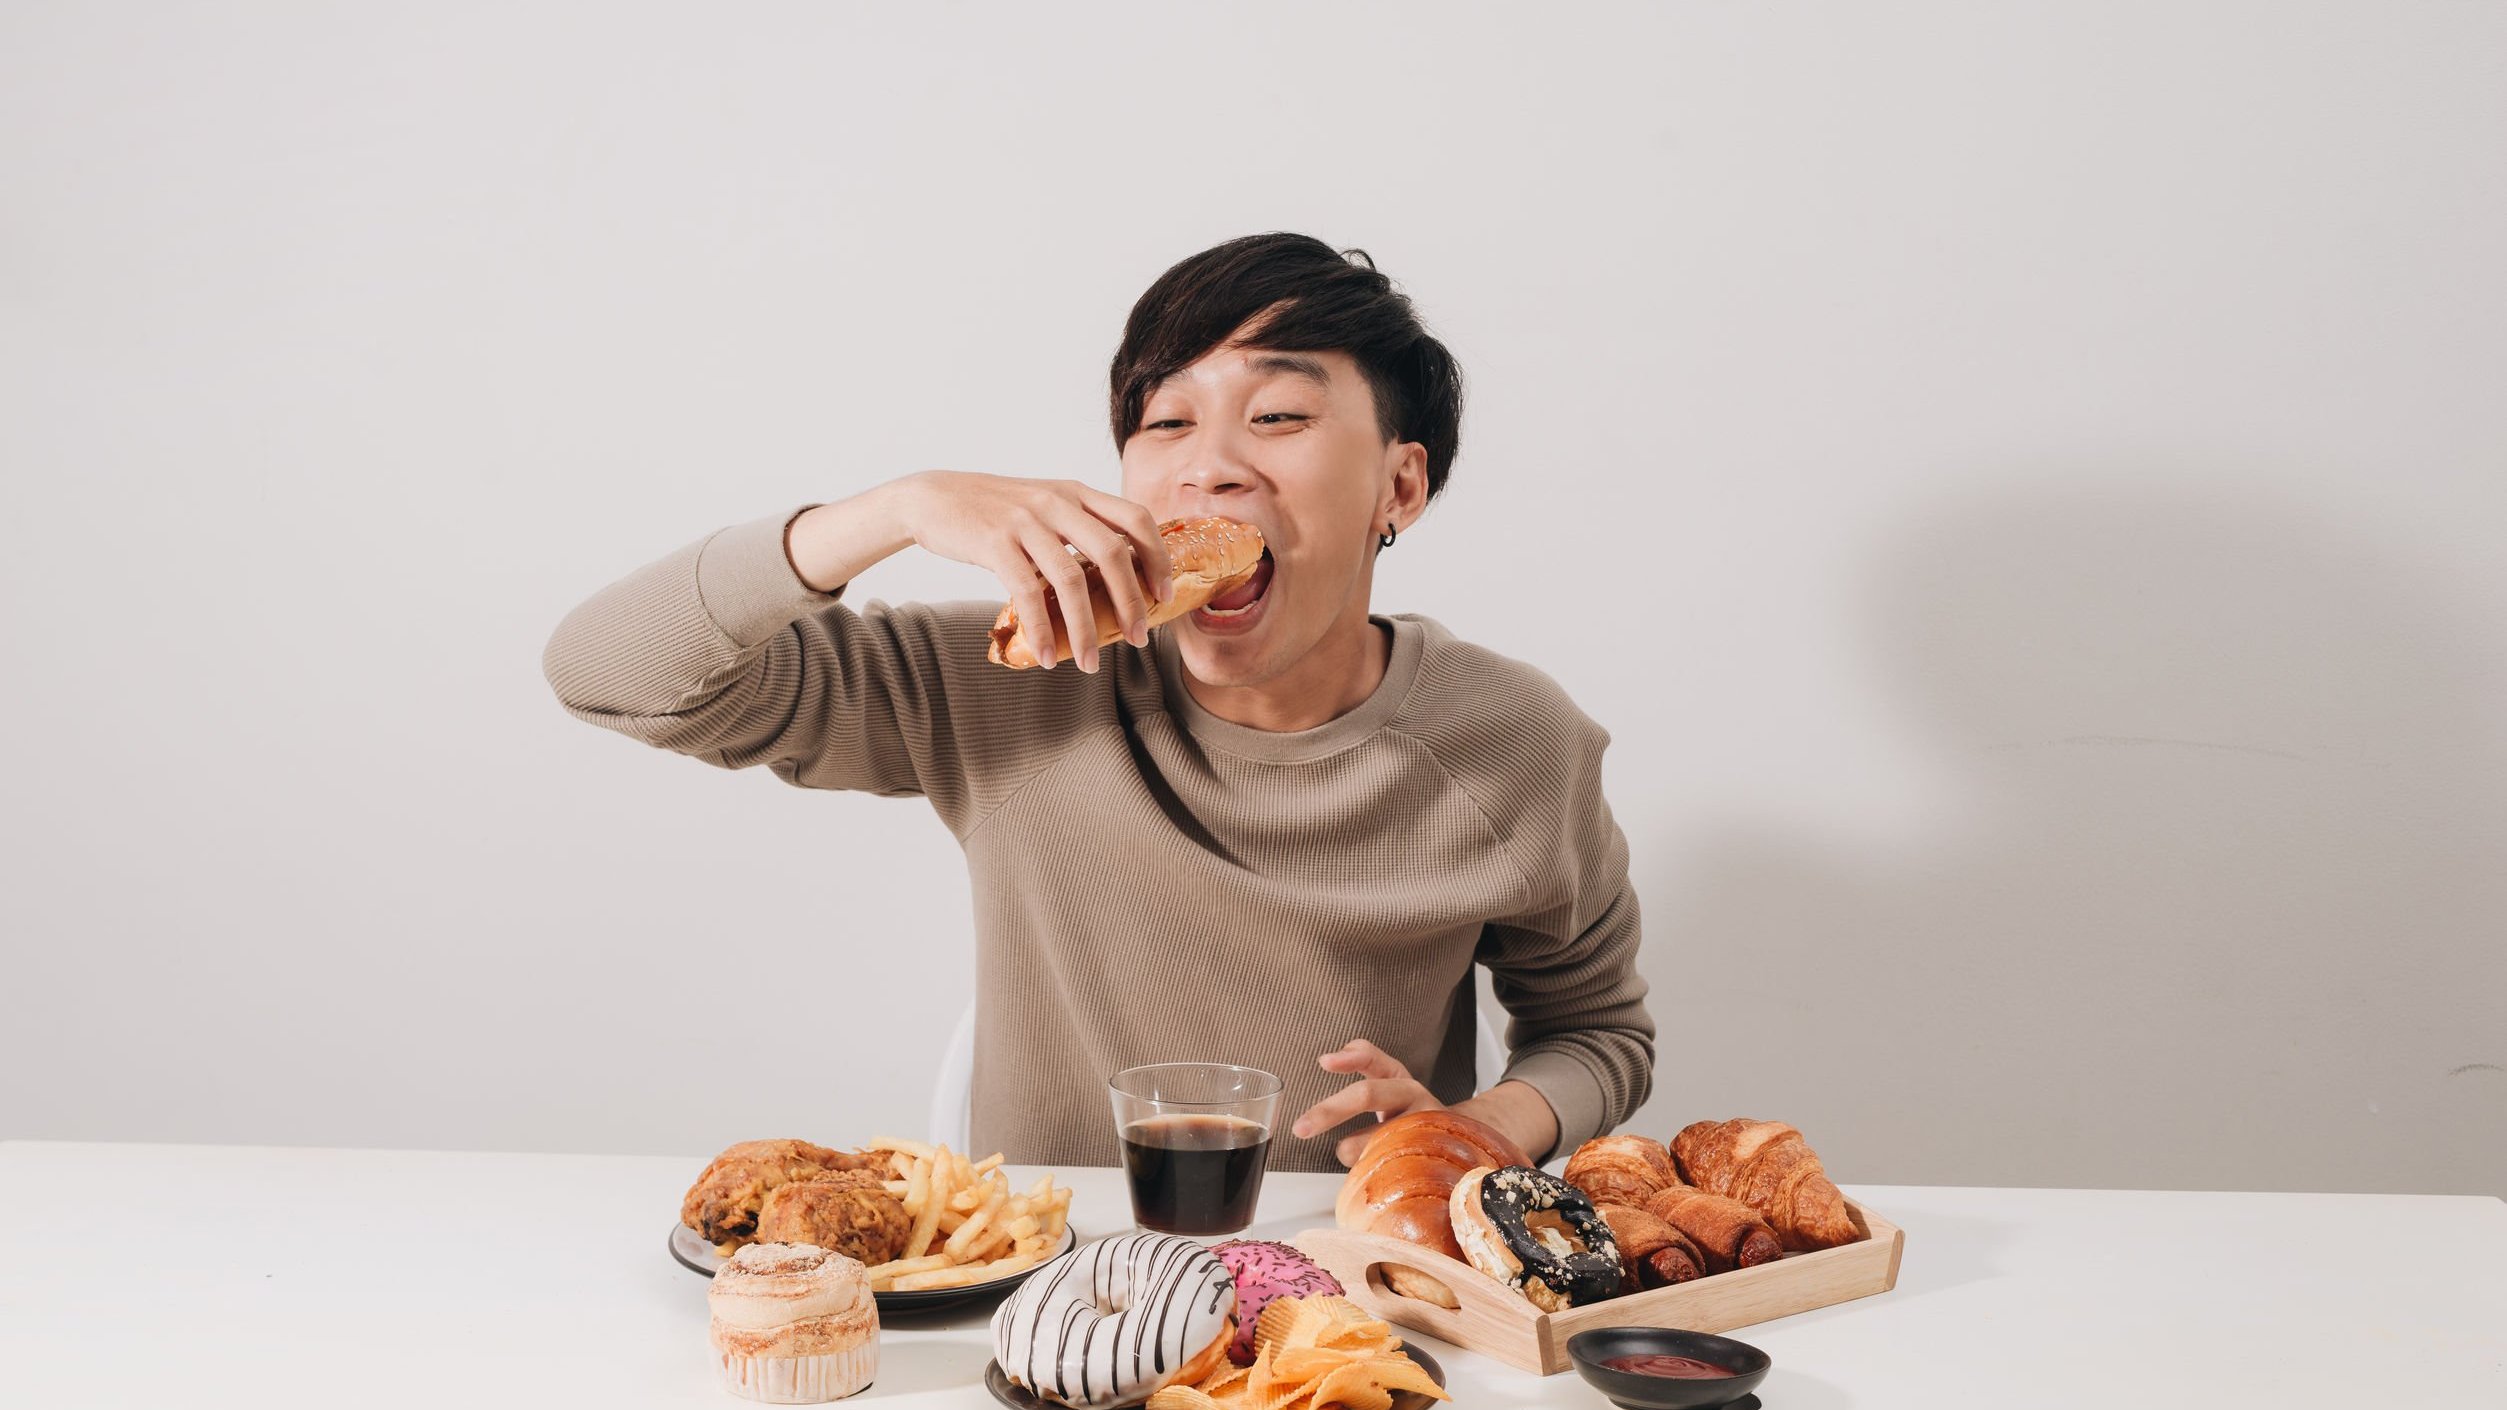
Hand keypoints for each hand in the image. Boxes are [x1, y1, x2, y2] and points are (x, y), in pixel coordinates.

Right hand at [894, 471, 1174, 672]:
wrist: (932, 498)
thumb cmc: (994, 510)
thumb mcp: (1044, 504)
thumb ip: (1078, 526)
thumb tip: (1117, 572)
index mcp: (1076, 493)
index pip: (1135, 519)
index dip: (1157, 557)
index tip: (1164, 593)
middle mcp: (1057, 502)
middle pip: (1113, 552)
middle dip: (1132, 601)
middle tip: (1139, 637)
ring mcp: (1026, 521)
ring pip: (1072, 579)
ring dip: (1085, 628)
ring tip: (1090, 663)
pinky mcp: (994, 543)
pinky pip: (1027, 592)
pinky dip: (1042, 629)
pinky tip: (1046, 656)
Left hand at [1290, 1039, 1444, 1166]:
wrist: (1459, 1139)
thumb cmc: (1408, 1115)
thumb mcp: (1387, 1089)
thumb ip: (1359, 1074)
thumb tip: (1325, 1066)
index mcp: (1398, 1077)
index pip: (1372, 1058)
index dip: (1349, 1058)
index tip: (1324, 1062)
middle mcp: (1413, 1094)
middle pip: (1367, 1094)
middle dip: (1328, 1111)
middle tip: (1300, 1128)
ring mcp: (1425, 1123)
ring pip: (1376, 1136)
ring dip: (1353, 1151)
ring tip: (1352, 1157)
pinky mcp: (1432, 1152)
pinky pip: (1392, 1166)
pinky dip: (1374, 1173)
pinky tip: (1372, 1176)